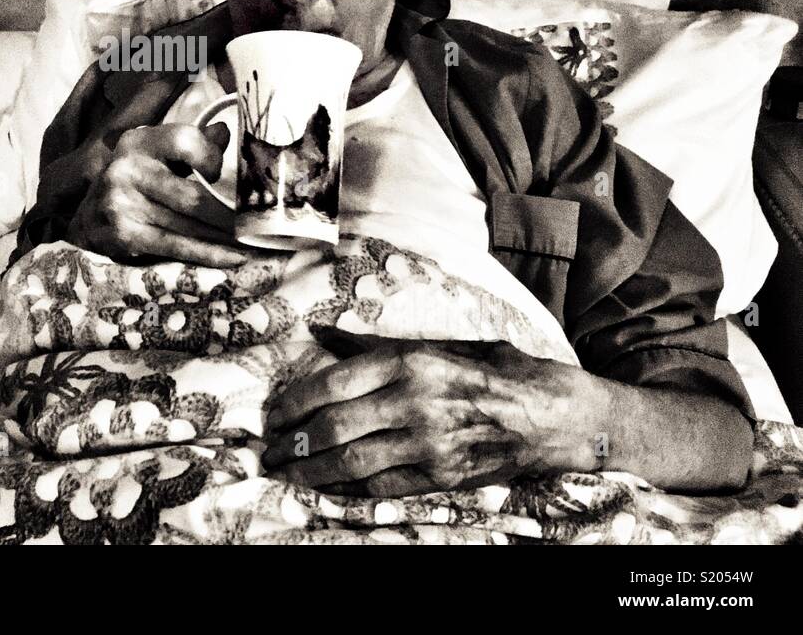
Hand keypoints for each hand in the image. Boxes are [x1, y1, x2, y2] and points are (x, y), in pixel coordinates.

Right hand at [67, 121, 247, 268]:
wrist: (86, 223)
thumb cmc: (132, 186)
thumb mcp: (154, 157)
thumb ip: (189, 144)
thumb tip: (227, 133)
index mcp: (138, 142)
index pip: (184, 140)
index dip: (212, 157)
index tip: (227, 175)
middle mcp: (126, 169)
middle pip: (193, 193)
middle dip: (233, 214)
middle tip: (263, 224)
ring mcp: (122, 203)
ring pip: (190, 223)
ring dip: (228, 238)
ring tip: (257, 244)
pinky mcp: (124, 234)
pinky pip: (177, 246)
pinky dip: (209, 254)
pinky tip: (233, 258)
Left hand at [261, 330, 585, 495]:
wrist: (553, 413)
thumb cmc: (491, 370)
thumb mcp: (433, 346)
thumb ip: (373, 348)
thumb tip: (321, 335)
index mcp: (409, 361)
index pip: (332, 383)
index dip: (294, 403)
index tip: (275, 414)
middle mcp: (414, 401)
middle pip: (335, 427)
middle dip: (294, 443)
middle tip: (271, 450)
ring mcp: (429, 442)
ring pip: (353, 462)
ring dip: (312, 472)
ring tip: (288, 474)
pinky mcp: (443, 476)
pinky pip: (383, 486)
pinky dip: (350, 489)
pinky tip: (329, 488)